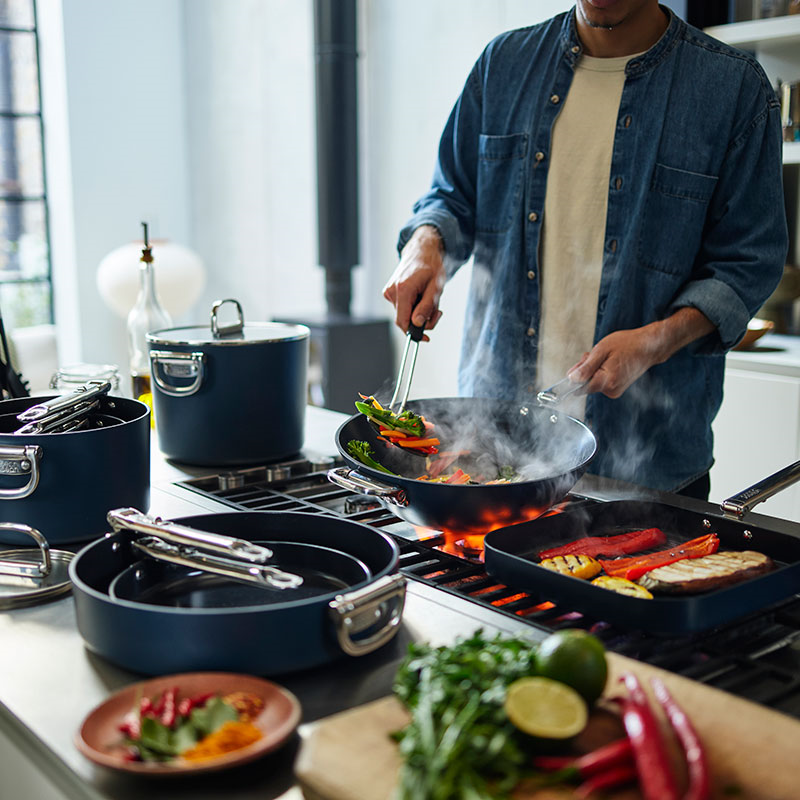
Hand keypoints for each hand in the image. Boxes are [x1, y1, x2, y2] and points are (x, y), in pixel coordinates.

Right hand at [383, 226, 445, 341]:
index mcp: (403, 290)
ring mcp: (389, 292)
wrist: (422, 250)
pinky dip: (413, 307)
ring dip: (419, 313)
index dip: (414, 333)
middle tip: (436, 312)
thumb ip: (426, 307)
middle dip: (422, 321)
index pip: (403, 322)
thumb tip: (417, 324)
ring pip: (404, 314)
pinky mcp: (389, 292)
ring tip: (429, 299)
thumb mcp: (435, 288)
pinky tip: (420, 296)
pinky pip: (402, 307)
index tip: (425, 338)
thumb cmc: (431, 266)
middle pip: (404, 320)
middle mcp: (392, 292)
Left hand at [566, 308, 714, 398]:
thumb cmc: (628, 344)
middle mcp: (610, 390)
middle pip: (584, 384)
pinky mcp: (616, 389)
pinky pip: (600, 381)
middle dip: (584, 370)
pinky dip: (600, 372)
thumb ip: (585, 367)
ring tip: (606, 357)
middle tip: (593, 355)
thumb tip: (570, 379)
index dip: (572, 378)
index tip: (570, 374)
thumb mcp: (602, 350)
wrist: (650, 347)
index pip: (578, 388)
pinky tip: (609, 362)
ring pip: (592, 382)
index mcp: (606, 381)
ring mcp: (614, 391)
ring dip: (592, 369)